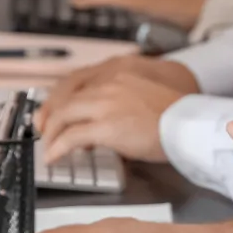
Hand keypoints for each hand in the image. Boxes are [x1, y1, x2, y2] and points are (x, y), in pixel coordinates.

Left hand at [35, 56, 198, 163]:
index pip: (77, 84)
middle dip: (50, 118)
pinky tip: (55, 157)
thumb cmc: (175, 117)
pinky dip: (58, 147)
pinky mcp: (105, 126)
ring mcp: (105, 105)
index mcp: (118, 75)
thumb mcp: (144, 98)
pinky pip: (71, 137)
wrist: (188, 125)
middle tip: (44, 132)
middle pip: (65, 100)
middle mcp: (108, 85)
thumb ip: (121, 103)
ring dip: (52, 134)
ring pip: (64, 116)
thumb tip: (104, 124)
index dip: (59, 101)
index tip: (52, 114)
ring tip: (49, 148)